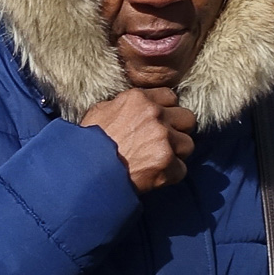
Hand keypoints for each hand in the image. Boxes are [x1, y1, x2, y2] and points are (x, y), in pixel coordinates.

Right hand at [81, 88, 195, 192]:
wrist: (85, 172)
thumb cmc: (87, 144)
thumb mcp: (99, 113)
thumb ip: (122, 105)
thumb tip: (131, 107)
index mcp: (139, 99)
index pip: (170, 97)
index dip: (166, 111)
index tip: (159, 123)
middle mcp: (155, 114)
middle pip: (187, 119)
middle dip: (178, 131)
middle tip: (164, 143)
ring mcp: (163, 139)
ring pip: (188, 145)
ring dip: (176, 155)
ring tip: (157, 162)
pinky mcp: (167, 163)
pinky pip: (181, 170)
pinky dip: (169, 176)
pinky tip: (154, 177)